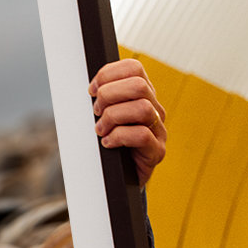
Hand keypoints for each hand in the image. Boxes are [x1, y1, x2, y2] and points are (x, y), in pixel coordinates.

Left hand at [89, 59, 166, 186]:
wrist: (118, 178)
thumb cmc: (108, 143)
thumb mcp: (103, 115)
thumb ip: (101, 98)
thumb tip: (89, 88)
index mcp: (142, 95)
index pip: (134, 68)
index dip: (108, 74)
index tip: (92, 90)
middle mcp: (155, 109)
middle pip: (139, 85)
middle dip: (109, 95)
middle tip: (96, 111)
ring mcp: (159, 131)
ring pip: (142, 108)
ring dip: (113, 117)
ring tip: (100, 129)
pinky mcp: (157, 151)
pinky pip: (142, 135)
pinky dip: (118, 137)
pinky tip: (107, 143)